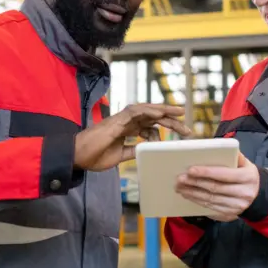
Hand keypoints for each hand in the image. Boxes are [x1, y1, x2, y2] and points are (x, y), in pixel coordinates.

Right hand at [74, 104, 190, 171]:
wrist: (78, 156)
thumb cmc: (95, 155)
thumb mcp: (120, 156)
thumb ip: (132, 151)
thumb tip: (145, 152)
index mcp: (128, 130)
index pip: (151, 126)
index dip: (166, 128)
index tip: (180, 134)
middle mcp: (127, 122)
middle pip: (153, 117)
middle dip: (171, 120)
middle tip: (188, 128)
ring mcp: (122, 119)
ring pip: (147, 110)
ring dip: (164, 110)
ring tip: (179, 112)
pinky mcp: (117, 120)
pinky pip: (135, 112)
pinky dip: (148, 111)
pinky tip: (160, 113)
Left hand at [175, 152, 259, 221]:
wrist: (257, 195)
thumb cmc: (245, 174)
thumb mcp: (245, 163)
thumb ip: (234, 155)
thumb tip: (219, 147)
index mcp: (248, 178)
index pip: (224, 175)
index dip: (207, 172)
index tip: (191, 169)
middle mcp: (244, 194)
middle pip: (215, 188)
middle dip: (195, 183)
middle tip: (180, 178)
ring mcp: (237, 206)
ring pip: (211, 200)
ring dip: (193, 193)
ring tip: (180, 187)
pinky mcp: (230, 214)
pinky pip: (210, 208)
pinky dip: (197, 201)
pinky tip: (188, 195)